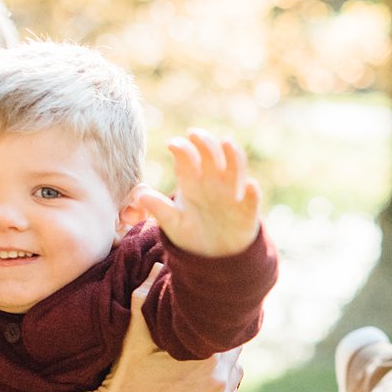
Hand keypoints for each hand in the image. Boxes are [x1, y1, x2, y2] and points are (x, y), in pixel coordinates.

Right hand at [80, 264, 242, 391]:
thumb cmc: (123, 379)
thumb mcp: (133, 337)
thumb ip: (147, 299)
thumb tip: (159, 267)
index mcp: (207, 359)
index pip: (228, 332)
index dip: (215, 327)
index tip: (202, 326)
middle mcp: (220, 385)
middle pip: (235, 355)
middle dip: (218, 349)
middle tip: (195, 347)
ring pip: (234, 380)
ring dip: (221, 373)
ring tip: (195, 370)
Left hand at [145, 129, 261, 256]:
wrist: (215, 257)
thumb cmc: (192, 234)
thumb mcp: (173, 223)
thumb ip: (159, 208)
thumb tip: (139, 194)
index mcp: (192, 182)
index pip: (187, 158)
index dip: (182, 148)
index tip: (173, 145)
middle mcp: (213, 182)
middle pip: (211, 154)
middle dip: (205, 142)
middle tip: (196, 135)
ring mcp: (231, 193)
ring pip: (235, 168)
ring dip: (233, 155)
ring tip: (227, 143)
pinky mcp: (246, 210)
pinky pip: (251, 199)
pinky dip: (251, 193)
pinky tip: (249, 186)